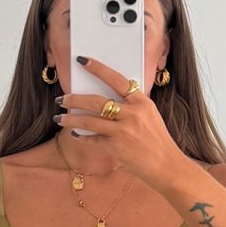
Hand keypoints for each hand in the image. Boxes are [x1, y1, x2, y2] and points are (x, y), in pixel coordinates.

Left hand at [55, 56, 183, 192]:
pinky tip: (75, 134)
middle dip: (75, 98)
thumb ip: (132, 105)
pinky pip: (93, 139)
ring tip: (59, 118)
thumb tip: (106, 97)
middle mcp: (132, 114)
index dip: (98, 69)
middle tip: (62, 98)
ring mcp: (123, 131)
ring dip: (71, 118)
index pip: (116, 79)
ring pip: (89, 120)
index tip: (82, 61)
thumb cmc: (157, 139)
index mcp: (141, 102)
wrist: (166, 165)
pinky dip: (82, 136)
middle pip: (96, 101)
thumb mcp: (149, 115)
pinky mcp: (116, 147)